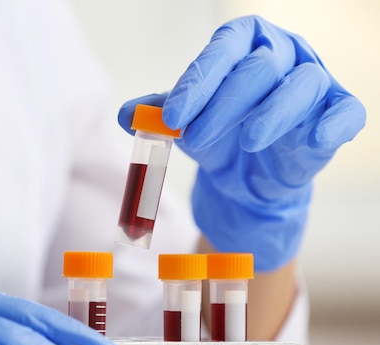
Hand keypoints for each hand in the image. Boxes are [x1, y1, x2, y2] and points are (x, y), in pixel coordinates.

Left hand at [118, 15, 364, 270]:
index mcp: (244, 43)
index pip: (223, 49)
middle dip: (223, 104)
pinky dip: (334, 124)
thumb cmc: (218, 133)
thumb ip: (158, 115)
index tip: (172, 117)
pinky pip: (346, 111)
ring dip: (272, 114)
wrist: (249, 172)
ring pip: (302, 85)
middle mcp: (283, 52)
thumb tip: (126, 114)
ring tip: (245, 142)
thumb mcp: (186, 122)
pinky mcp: (338, 111)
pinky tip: (315, 139)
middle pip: (259, 67)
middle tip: (193, 138)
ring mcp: (314, 80)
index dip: (198, 82)